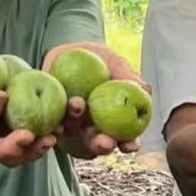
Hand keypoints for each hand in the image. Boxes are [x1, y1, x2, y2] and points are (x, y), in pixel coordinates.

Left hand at [42, 41, 149, 157]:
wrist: (70, 50)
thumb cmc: (100, 59)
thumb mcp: (116, 64)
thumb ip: (128, 77)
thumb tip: (144, 91)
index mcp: (112, 120)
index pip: (124, 138)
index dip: (129, 144)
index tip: (130, 144)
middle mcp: (92, 128)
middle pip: (98, 143)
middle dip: (103, 145)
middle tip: (106, 142)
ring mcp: (71, 126)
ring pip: (74, 134)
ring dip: (77, 125)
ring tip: (78, 104)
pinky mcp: (52, 119)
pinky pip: (52, 125)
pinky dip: (54, 125)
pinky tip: (57, 121)